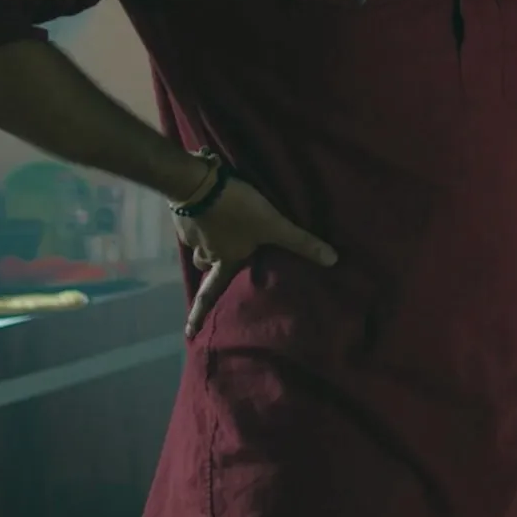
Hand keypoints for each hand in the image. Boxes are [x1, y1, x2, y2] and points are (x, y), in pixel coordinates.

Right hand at [173, 169, 337, 338]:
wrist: (198, 184)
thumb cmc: (237, 210)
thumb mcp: (274, 225)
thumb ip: (301, 242)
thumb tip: (333, 260)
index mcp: (225, 260)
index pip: (211, 293)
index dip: (200, 313)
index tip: (189, 332)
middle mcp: (206, 252)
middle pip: (204, 266)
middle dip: (209, 268)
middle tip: (214, 266)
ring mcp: (192, 234)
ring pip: (198, 246)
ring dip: (206, 243)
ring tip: (215, 233)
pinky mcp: (184, 214)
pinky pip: (192, 224)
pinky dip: (199, 221)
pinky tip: (207, 208)